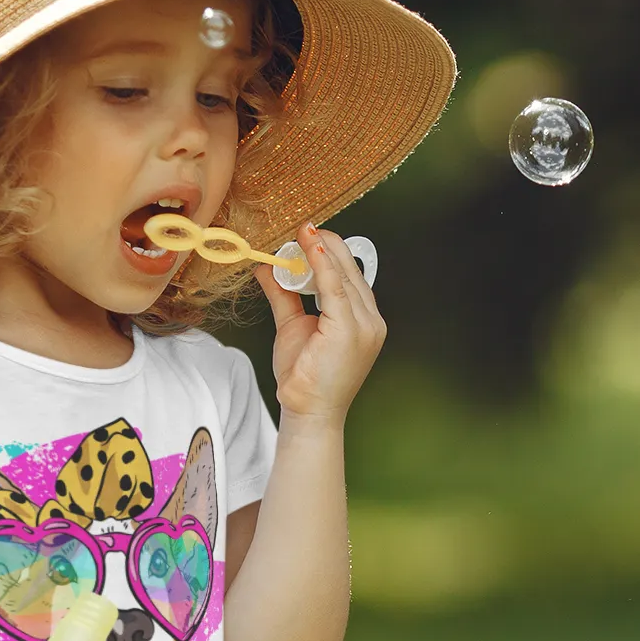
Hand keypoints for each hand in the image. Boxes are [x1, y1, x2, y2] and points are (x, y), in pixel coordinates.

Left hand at [251, 223, 386, 425]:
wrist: (307, 412)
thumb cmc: (304, 378)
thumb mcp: (292, 326)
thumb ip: (283, 295)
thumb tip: (268, 268)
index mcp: (363, 320)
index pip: (350, 276)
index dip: (330, 253)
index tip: (308, 234)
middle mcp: (371, 321)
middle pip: (350, 271)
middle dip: (325, 246)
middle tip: (302, 228)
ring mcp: (365, 325)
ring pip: (344, 275)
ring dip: (321, 251)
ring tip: (301, 234)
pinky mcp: (351, 328)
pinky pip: (335, 286)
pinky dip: (321, 263)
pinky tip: (309, 246)